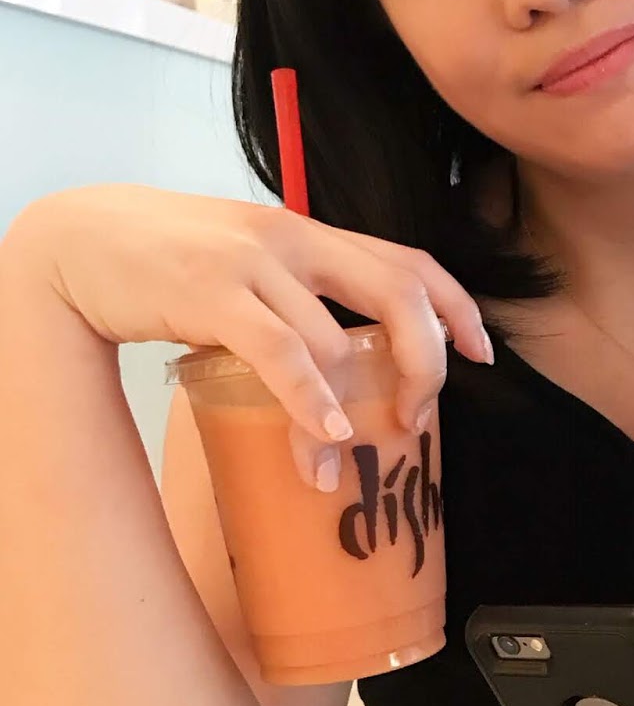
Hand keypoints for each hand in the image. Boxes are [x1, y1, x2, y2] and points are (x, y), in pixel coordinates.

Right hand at [2, 184, 491, 488]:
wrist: (79, 240)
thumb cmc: (170, 263)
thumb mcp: (248, 265)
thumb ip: (296, 297)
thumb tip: (344, 366)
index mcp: (312, 235)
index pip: (410, 260)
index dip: (457, 308)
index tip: (481, 354)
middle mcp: (296, 240)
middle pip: (400, 294)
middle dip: (427, 362)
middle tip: (416, 419)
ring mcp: (255, 264)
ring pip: (336, 342)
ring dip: (347, 416)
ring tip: (335, 470)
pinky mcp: (211, 293)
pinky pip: (281, 351)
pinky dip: (311, 398)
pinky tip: (325, 436)